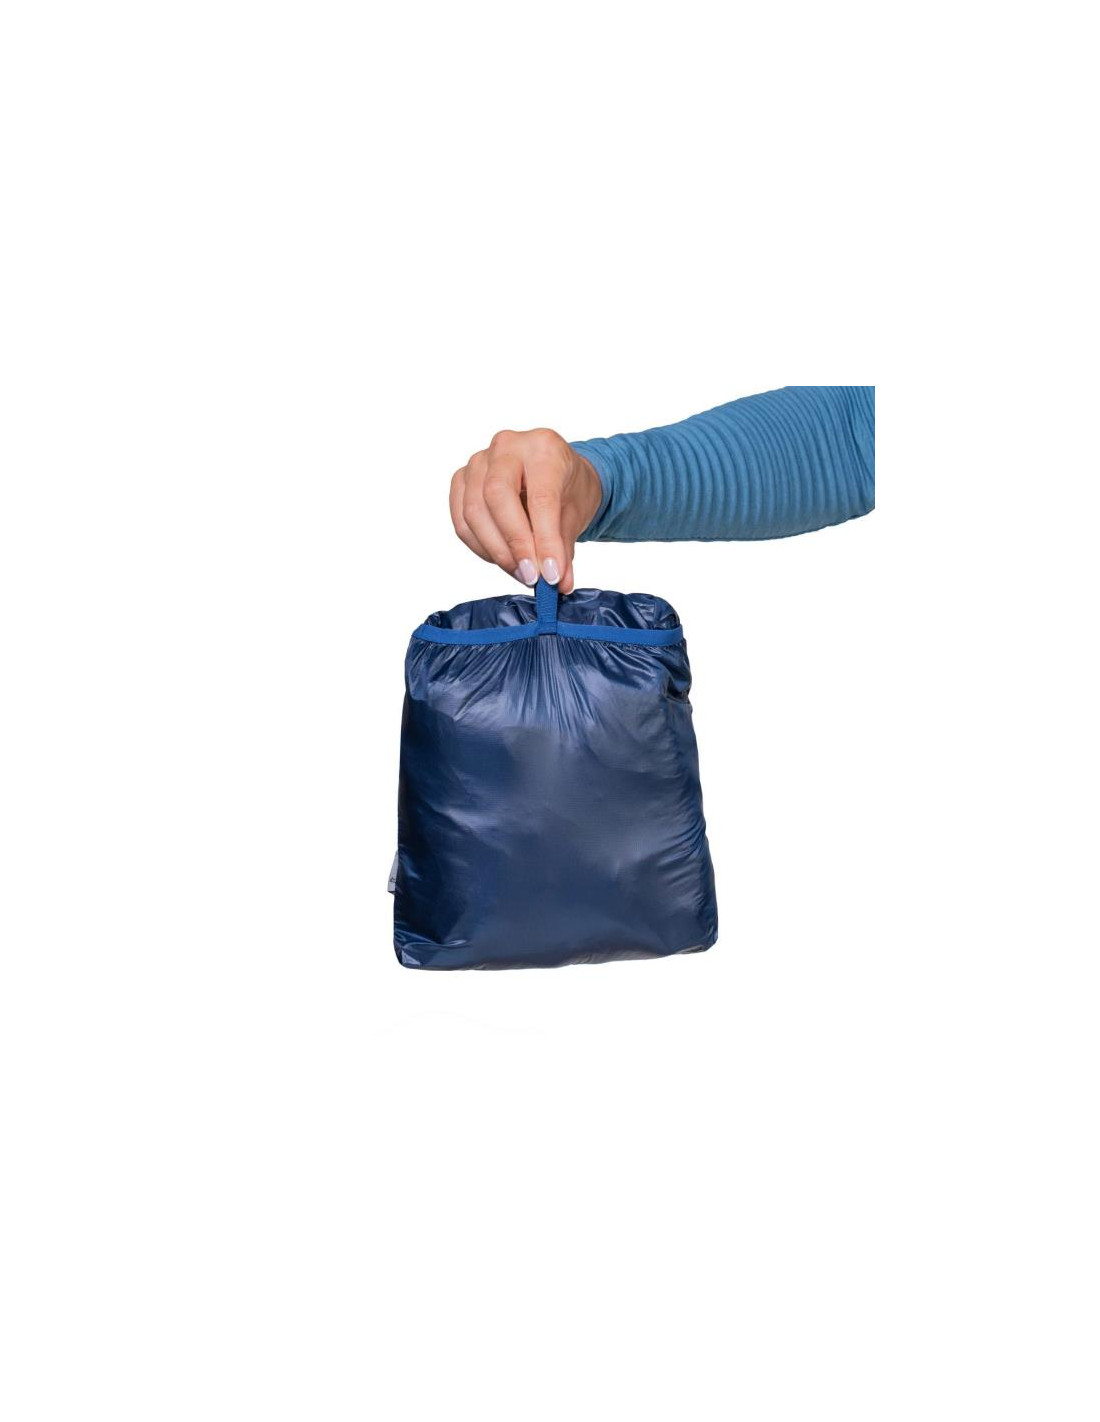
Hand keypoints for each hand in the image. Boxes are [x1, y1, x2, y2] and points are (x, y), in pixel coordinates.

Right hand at [449, 428, 601, 594]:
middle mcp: (507, 446)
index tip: (550, 574)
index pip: (540, 497)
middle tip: (531, 576)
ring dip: (496, 551)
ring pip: (474, 512)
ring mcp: (479, 461)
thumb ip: (564, 548)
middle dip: (514, 544)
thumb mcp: (576, 514)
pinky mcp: (461, 480)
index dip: (544, 540)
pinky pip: (462, 521)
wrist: (556, 474)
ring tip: (521, 572)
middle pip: (496, 496)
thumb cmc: (567, 488)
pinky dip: (480, 547)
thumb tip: (558, 583)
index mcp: (543, 447)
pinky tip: (503, 559)